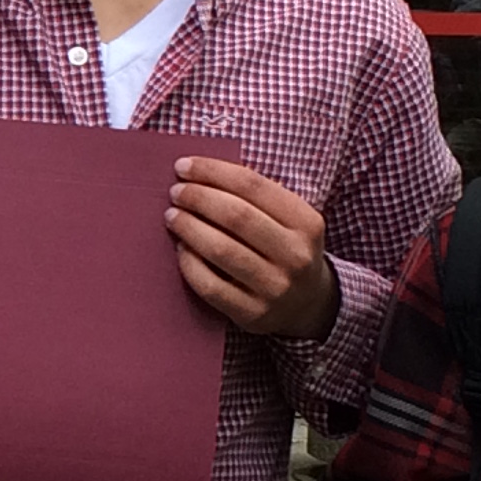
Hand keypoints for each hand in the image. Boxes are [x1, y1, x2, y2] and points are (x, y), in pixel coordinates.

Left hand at [165, 156, 337, 337]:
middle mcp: (295, 255)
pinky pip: (211, 285)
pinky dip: (189, 263)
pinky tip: (180, 248)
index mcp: (306, 222)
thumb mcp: (289, 220)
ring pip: (222, 250)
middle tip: (176, 192)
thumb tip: (198, 173)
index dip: (213, 172)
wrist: (307, 305)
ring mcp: (276, 288)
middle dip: (198, 198)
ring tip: (172, 216)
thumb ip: (256, 197)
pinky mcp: (254, 314)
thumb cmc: (285, 249)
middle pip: (236, 216)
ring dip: (189, 228)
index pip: (253, 185)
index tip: (183, 166)